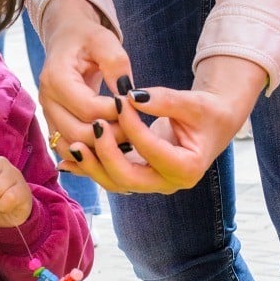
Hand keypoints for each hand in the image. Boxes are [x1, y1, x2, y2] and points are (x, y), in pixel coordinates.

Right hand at [38, 0, 131, 144]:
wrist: (66, 40)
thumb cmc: (87, 38)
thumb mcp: (104, 40)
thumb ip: (116, 63)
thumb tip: (128, 94)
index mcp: (56, 77)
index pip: (88, 108)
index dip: (116, 112)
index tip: (136, 106)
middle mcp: (46, 100)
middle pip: (78, 132)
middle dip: (110, 135)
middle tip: (136, 130)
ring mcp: (47, 115)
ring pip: (72, 146)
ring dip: (100, 148)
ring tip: (126, 139)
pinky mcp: (53, 124)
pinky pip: (68, 148)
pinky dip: (88, 152)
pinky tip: (110, 145)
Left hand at [58, 56, 266, 193]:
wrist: (211, 122)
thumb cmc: (207, 112)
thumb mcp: (193, 102)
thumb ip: (164, 100)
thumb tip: (132, 96)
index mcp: (187, 169)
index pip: (152, 151)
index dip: (133, 127)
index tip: (120, 101)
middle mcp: (168, 183)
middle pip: (128, 179)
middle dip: (106, 155)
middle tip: (94, 127)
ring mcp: (152, 184)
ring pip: (115, 182)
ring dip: (92, 166)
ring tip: (72, 147)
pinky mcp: (138, 176)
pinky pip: (110, 175)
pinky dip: (90, 168)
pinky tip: (68, 159)